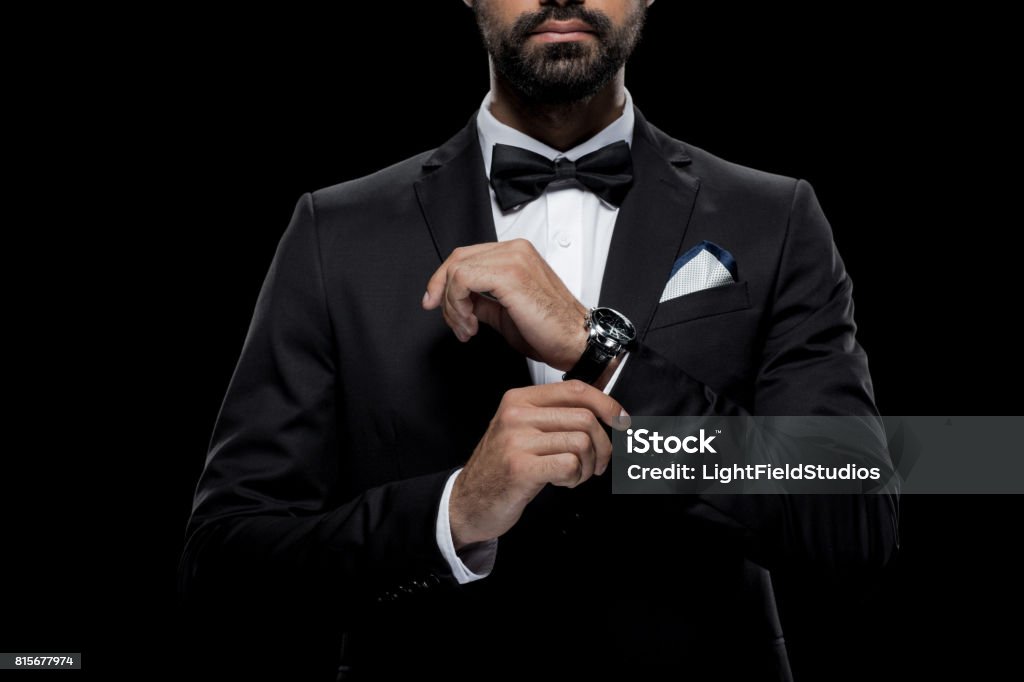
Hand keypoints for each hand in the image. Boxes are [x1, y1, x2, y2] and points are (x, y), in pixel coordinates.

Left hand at [422, 239, 587, 370]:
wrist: (575, 342)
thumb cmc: (550, 330)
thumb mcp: (504, 311)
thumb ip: (481, 299)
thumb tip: (459, 301)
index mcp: (516, 254)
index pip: (465, 256)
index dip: (442, 280)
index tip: (435, 303)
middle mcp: (515, 250)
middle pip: (457, 259)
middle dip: (442, 293)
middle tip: (452, 321)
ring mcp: (513, 258)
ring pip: (456, 271)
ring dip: (452, 306)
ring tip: (466, 328)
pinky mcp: (509, 274)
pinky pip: (463, 280)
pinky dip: (458, 305)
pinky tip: (472, 325)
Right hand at [449, 381, 628, 547]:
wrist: (468, 501)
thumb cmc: (501, 468)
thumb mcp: (522, 431)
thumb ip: (554, 417)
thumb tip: (604, 412)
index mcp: (520, 399)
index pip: (575, 390)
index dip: (607, 404)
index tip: (621, 421)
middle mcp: (517, 414)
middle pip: (585, 418)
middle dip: (603, 446)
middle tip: (598, 464)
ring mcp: (517, 441)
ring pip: (581, 443)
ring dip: (588, 466)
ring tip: (574, 475)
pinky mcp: (521, 468)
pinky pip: (570, 465)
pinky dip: (575, 478)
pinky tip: (562, 482)